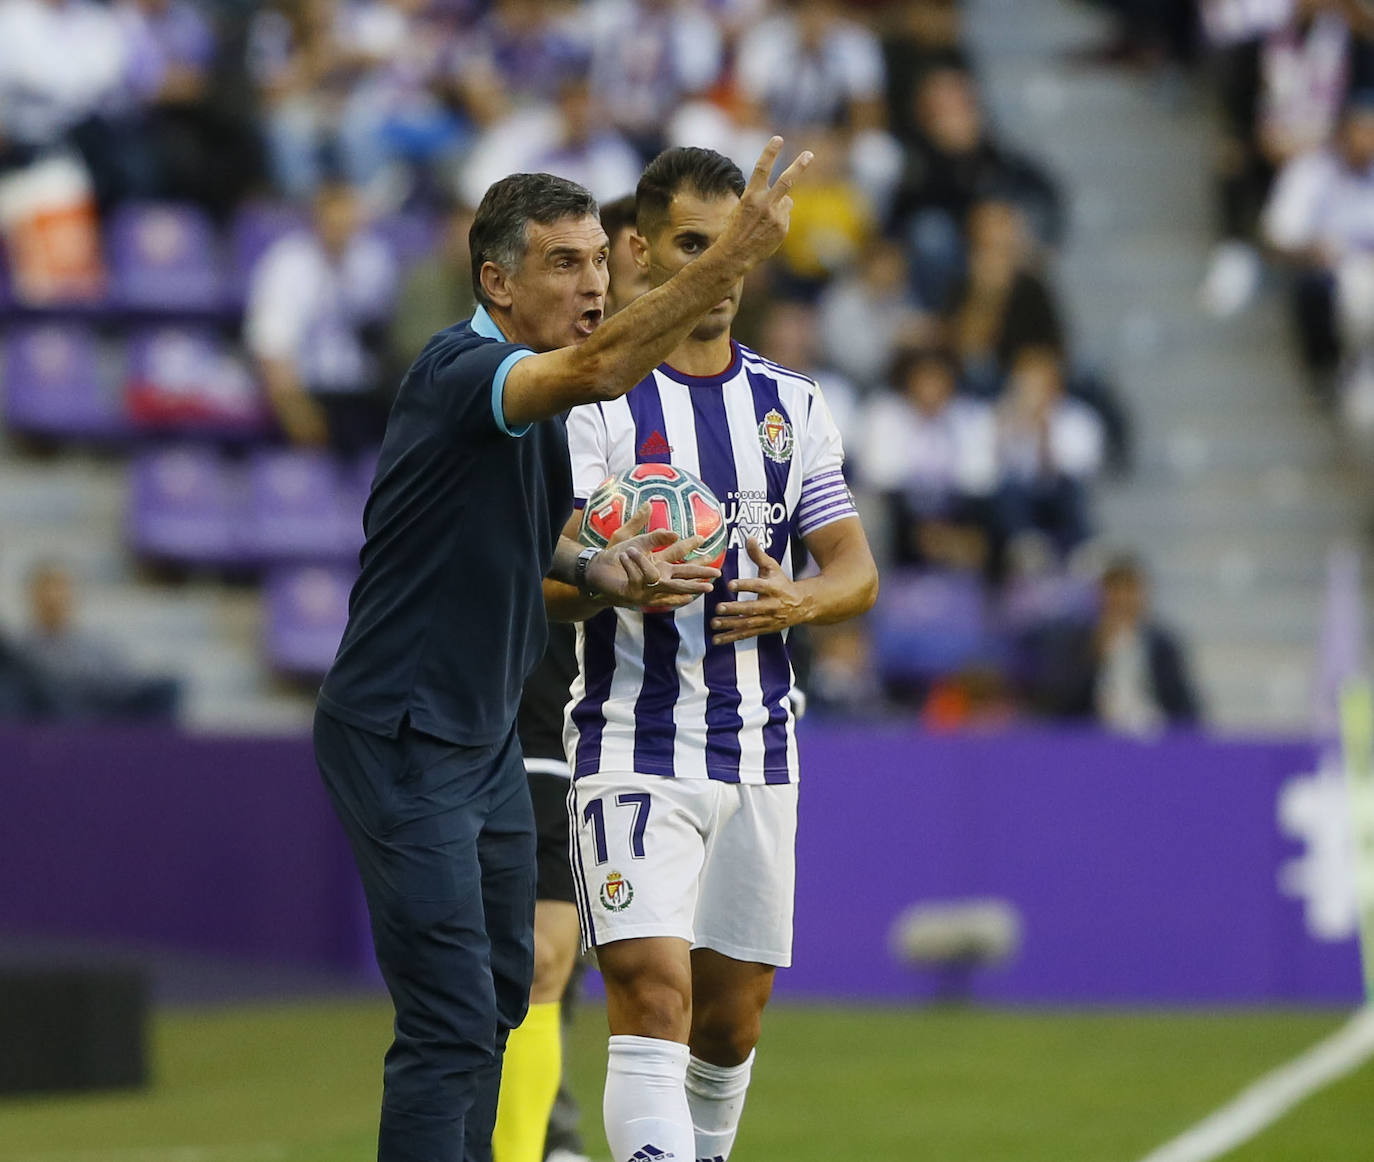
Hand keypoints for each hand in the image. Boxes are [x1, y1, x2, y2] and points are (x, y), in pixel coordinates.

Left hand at [588, 505, 720, 609]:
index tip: (703, 539)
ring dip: (680, 581)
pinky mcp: (634, 592)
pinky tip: (631, 560)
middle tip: (716, 573)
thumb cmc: (609, 555)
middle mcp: (656, 576)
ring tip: (695, 582)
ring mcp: (647, 587)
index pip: (678, 553)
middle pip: (682, 574)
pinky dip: (636, 568)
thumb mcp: (625, 536)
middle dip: (699, 573)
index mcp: (657, 562)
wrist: (593, 570)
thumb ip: (638, 522)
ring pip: (669, 585)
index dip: (690, 546)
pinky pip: (641, 580)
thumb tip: (649, 505)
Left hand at [711, 538, 811, 644]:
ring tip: (714, 623)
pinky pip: (746, 635)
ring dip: (730, 624)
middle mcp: (771, 605)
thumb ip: (758, 555)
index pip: (758, 586)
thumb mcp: (773, 567)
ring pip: (748, 624)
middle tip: (718, 608)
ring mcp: (767, 619)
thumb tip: (749, 537)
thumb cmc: (782, 583)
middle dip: (735, 609)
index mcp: (773, 588)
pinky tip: (717, 640)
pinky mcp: (763, 629)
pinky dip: (731, 638)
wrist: (802, 605)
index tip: (730, 584)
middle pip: (752, 608)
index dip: (745, 585)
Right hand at [715, 136, 813, 272]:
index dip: (770, 152)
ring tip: (764, 221)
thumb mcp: (742, 208)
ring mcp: (776, 217)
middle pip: (786, 180)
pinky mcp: (783, 229)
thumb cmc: (735, 229)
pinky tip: (767, 232)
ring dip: (780, 206)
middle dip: (799, 166)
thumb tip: (789, 198)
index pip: (762, 168)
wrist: (735, 255)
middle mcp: (765, 204)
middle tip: (809, 154)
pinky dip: (779, 221)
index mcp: (750, 196)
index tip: (778, 139)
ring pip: (787, 202)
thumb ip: (763, 198)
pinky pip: (786, 217)